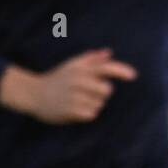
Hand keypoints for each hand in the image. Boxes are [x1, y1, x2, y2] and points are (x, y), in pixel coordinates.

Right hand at [0, 49, 136, 123]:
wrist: (33, 93)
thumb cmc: (57, 78)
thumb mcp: (71, 65)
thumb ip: (90, 59)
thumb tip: (109, 53)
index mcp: (80, 68)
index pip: (106, 67)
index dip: (121, 70)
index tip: (134, 76)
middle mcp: (78, 80)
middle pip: (107, 90)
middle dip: (101, 94)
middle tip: (86, 93)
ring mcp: (74, 95)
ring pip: (100, 104)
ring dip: (92, 105)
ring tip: (77, 101)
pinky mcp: (71, 109)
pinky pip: (92, 114)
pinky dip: (86, 114)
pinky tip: (74, 109)